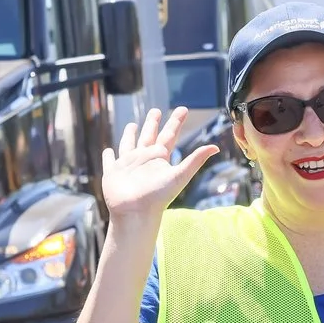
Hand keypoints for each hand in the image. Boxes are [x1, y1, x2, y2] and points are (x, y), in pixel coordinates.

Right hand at [99, 108, 216, 227]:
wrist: (135, 213)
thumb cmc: (157, 197)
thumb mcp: (179, 175)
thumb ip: (195, 160)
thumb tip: (216, 147)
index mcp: (159, 158)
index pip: (169, 135)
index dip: (176, 122)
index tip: (183, 109)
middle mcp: (144, 159)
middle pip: (149, 136)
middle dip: (153, 123)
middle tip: (156, 110)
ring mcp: (127, 165)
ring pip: (128, 145)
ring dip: (130, 135)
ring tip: (133, 125)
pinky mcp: (112, 172)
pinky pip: (109, 160)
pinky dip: (108, 155)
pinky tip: (108, 150)